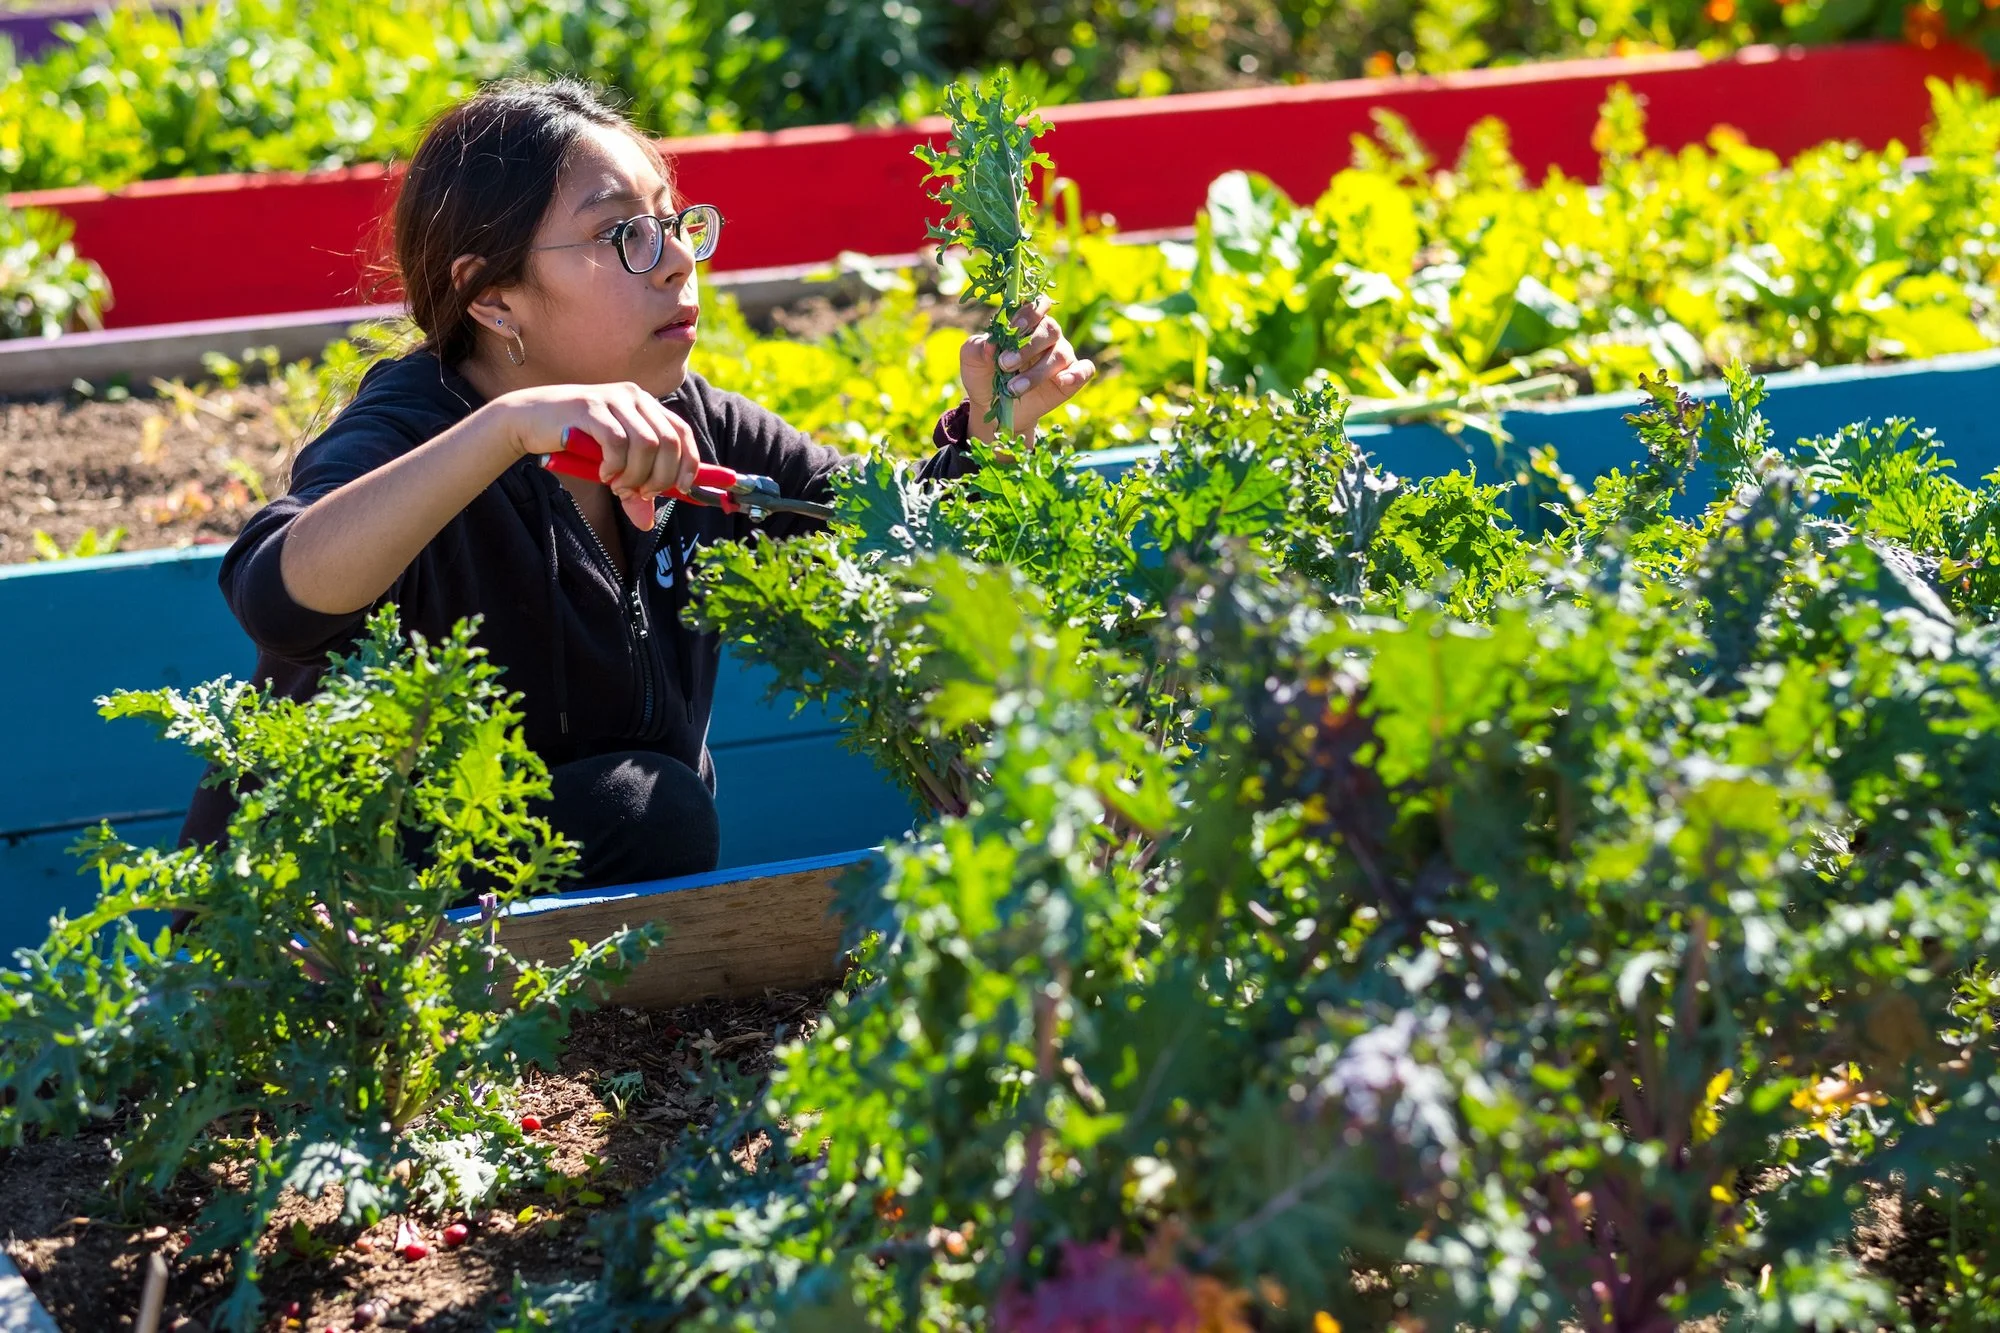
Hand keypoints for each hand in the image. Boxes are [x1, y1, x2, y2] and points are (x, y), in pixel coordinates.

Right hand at [491, 381, 701, 527]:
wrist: (528, 418)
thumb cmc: (573, 440)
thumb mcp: (610, 464)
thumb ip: (632, 486)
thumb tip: (647, 523)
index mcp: (646, 405)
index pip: (682, 432)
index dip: (688, 463)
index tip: (682, 489)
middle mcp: (634, 397)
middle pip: (669, 442)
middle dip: (660, 476)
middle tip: (642, 493)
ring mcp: (613, 399)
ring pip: (646, 444)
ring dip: (636, 474)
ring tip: (618, 487)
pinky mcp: (590, 407)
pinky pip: (617, 443)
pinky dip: (615, 466)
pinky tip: (603, 474)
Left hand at [960, 296, 1095, 446]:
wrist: (993, 408)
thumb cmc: (984, 375)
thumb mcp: (972, 360)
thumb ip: (977, 347)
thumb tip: (991, 345)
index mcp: (1025, 322)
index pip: (1037, 304)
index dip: (1029, 313)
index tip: (1013, 328)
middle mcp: (1047, 335)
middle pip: (1050, 329)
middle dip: (1027, 346)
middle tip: (1004, 364)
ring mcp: (1061, 355)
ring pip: (1060, 354)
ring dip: (1037, 372)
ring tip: (1013, 388)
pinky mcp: (1071, 378)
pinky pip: (1084, 370)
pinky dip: (1076, 374)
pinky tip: (1061, 381)